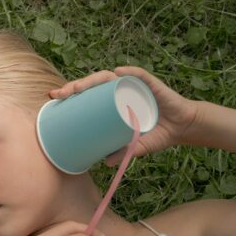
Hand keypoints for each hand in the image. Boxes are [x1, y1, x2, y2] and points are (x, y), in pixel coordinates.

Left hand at [48, 66, 200, 165]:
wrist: (182, 127)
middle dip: (75, 86)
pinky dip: (129, 72)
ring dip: (94, 79)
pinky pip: (139, 74)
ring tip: (80, 86)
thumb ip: (121, 153)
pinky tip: (119, 72)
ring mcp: (135, 85)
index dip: (71, 93)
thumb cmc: (155, 134)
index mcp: (112, 101)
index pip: (88, 93)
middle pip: (94, 84)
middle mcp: (120, 90)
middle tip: (60, 94)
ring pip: (110, 77)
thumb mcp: (136, 147)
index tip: (53, 98)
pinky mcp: (152, 84)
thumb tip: (104, 163)